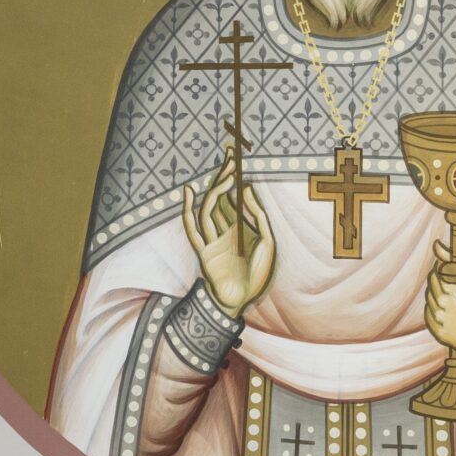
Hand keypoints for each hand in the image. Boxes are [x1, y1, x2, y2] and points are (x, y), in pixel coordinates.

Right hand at [181, 143, 272, 317]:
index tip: (236, 157)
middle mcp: (225, 230)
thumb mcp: (267, 242)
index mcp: (241, 227)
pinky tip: (188, 193)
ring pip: (209, 208)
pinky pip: (193, 228)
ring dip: (214, 189)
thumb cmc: (257, 274)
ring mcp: (212, 239)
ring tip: (222, 172)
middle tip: (229, 155)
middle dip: (224, 176)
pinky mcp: (203, 250)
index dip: (235, 177)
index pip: (236, 196)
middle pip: (221, 197)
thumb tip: (247, 189)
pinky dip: (188, 210)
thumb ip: (258, 216)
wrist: (243, 300)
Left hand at [424, 243, 455, 363]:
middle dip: (439, 278)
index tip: (451, 268)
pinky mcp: (441, 334)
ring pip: (429, 298)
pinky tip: (447, 308)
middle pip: (432, 283)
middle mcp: (446, 305)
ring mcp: (443, 320)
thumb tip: (436, 244)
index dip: (444, 266)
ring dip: (437, 293)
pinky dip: (434, 308)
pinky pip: (429, 315)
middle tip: (453, 281)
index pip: (438, 270)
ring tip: (455, 296)